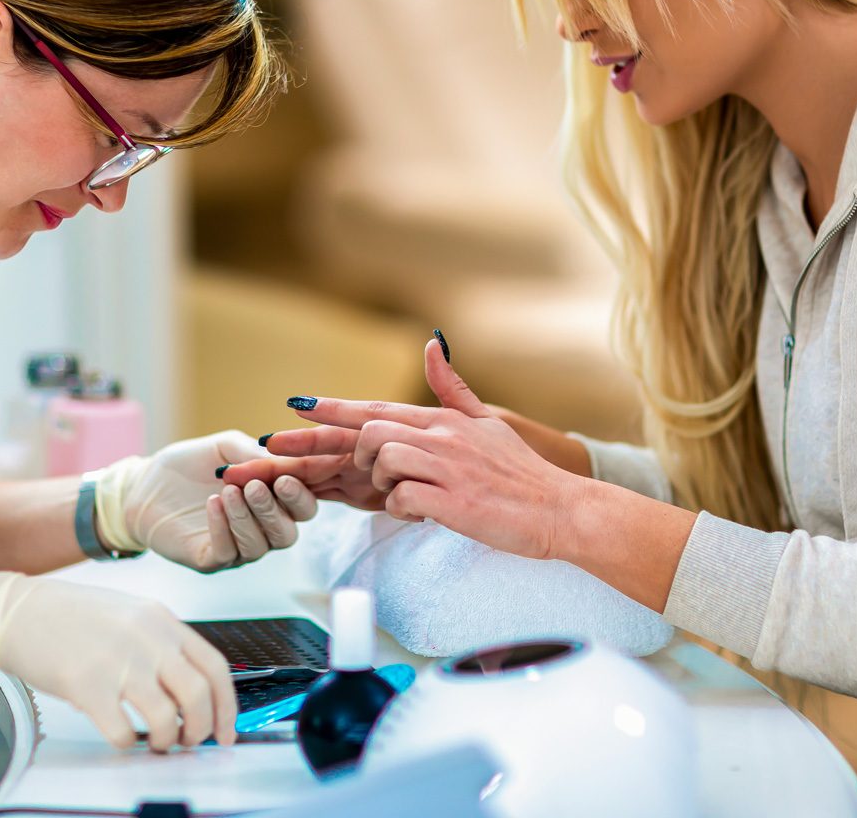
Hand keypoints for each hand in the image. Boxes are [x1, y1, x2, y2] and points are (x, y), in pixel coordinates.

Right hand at [0, 570, 236, 751]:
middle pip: (198, 696)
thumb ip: (163, 644)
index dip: (227, 707)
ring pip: (166, 717)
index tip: (225, 731)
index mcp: (163, 620)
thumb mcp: (132, 614)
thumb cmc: (73, 616)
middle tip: (190, 741)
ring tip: (155, 741)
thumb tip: (192, 692)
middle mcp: (147, 639)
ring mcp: (119, 662)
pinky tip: (121, 736)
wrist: (20, 612)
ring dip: (165, 740)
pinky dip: (127, 743)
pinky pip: (121, 732)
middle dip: (200, 729)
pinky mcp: (87, 686)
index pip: (215, 668)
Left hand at [95, 431, 317, 571]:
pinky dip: (223, 528)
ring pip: (260, 545)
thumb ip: (251, 454)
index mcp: (272, 500)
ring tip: (228, 491)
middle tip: (255, 487)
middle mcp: (261, 528)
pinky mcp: (210, 559)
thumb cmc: (187, 466)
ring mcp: (237, 547)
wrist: (143, 486)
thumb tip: (279, 461)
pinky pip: (228, 552)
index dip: (300, 494)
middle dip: (275, 509)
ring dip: (247, 517)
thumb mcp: (223, 449)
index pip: (303, 505)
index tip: (284, 477)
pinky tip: (213, 504)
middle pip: (288, 533)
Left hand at [234, 341, 584, 558]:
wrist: (561, 509)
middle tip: (361, 475)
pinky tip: (423, 514)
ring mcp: (447, 468)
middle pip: (370, 432)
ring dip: (384, 485)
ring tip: (410, 496)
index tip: (296, 405)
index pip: (377, 407)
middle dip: (351, 455)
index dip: (333, 408)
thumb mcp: (488, 422)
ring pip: (382, 461)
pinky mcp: (453, 502)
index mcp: (445, 420)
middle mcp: (442, 437)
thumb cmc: (522, 473)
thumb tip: (433, 342)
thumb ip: (453, 388)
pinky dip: (403, 511)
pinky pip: (402, 500)